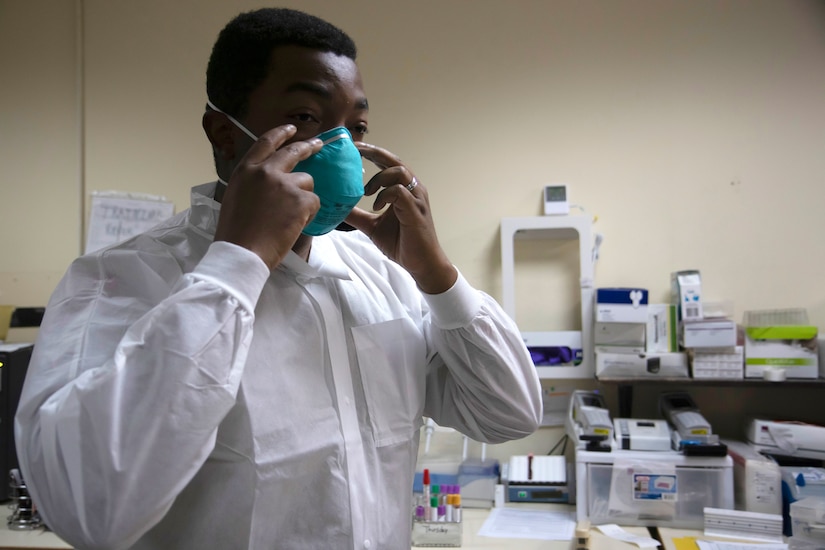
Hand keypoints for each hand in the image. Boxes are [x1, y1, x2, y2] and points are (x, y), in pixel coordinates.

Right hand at [214, 125, 323, 269]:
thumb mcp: (236, 197)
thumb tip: (269, 184)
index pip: (266, 142)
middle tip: (317, 145)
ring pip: (306, 182)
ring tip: (290, 216)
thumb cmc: (235, 233)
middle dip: (307, 146)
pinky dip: (309, 214)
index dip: (280, 133)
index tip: (291, 129)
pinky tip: (294, 225)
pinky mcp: (301, 200)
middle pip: (292, 152)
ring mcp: (284, 184)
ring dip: (304, 197)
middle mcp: (265, 171)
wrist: (242, 252)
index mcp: (246, 170)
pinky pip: (314, 202)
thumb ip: (254, 184)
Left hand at [346, 142, 456, 293]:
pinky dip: (384, 195)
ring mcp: (416, 199)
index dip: (371, 153)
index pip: (387, 163)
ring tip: (365, 192)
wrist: (421, 263)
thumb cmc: (402, 243)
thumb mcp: (372, 227)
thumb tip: (336, 209)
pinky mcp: (415, 211)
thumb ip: (357, 215)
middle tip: (353, 151)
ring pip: (399, 172)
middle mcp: (412, 189)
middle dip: (373, 152)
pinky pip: (399, 192)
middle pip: (394, 160)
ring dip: (379, 178)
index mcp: (403, 189)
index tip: (352, 148)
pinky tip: (376, 206)